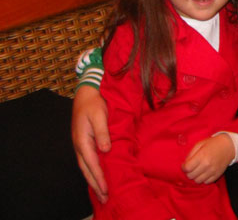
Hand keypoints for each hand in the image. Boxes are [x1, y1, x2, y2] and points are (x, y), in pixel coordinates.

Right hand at [71, 86, 110, 202]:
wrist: (87, 93)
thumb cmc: (94, 103)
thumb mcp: (99, 115)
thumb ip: (102, 133)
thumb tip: (105, 150)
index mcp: (82, 140)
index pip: (91, 163)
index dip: (98, 177)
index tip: (105, 189)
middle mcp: (79, 145)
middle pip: (87, 169)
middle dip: (95, 184)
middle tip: (105, 198)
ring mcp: (81, 144)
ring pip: (86, 166)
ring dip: (94, 180)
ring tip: (102, 193)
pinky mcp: (85, 142)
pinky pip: (88, 160)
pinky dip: (93, 171)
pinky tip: (98, 176)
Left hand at [182, 133, 234, 183]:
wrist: (228, 146)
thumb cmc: (212, 144)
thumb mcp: (199, 144)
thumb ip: (190, 154)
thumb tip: (184, 165)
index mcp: (202, 156)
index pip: (187, 168)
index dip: (183, 167)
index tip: (185, 165)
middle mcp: (207, 165)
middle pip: (191, 176)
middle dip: (189, 172)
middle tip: (192, 167)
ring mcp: (213, 171)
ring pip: (197, 181)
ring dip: (195, 176)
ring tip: (198, 170)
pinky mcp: (217, 175)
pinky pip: (206, 182)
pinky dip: (203, 179)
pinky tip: (204, 172)